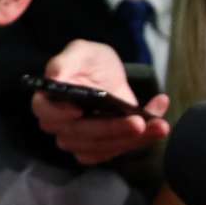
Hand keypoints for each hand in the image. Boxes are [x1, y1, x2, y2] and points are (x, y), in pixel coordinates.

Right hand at [30, 40, 168, 164]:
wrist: (107, 74)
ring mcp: (80, 141)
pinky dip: (140, 142)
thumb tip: (55, 78)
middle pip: (80, 136)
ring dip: (132, 140)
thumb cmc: (88, 62)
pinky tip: (157, 126)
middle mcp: (60, 127)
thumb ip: (64, 63)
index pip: (47, 114)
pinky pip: (117, 151)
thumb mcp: (79, 52)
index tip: (80, 110)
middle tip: (138, 121)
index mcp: (47, 102)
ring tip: (158, 125)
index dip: (61, 115)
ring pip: (102, 148)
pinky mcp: (101, 148)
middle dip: (111, 129)